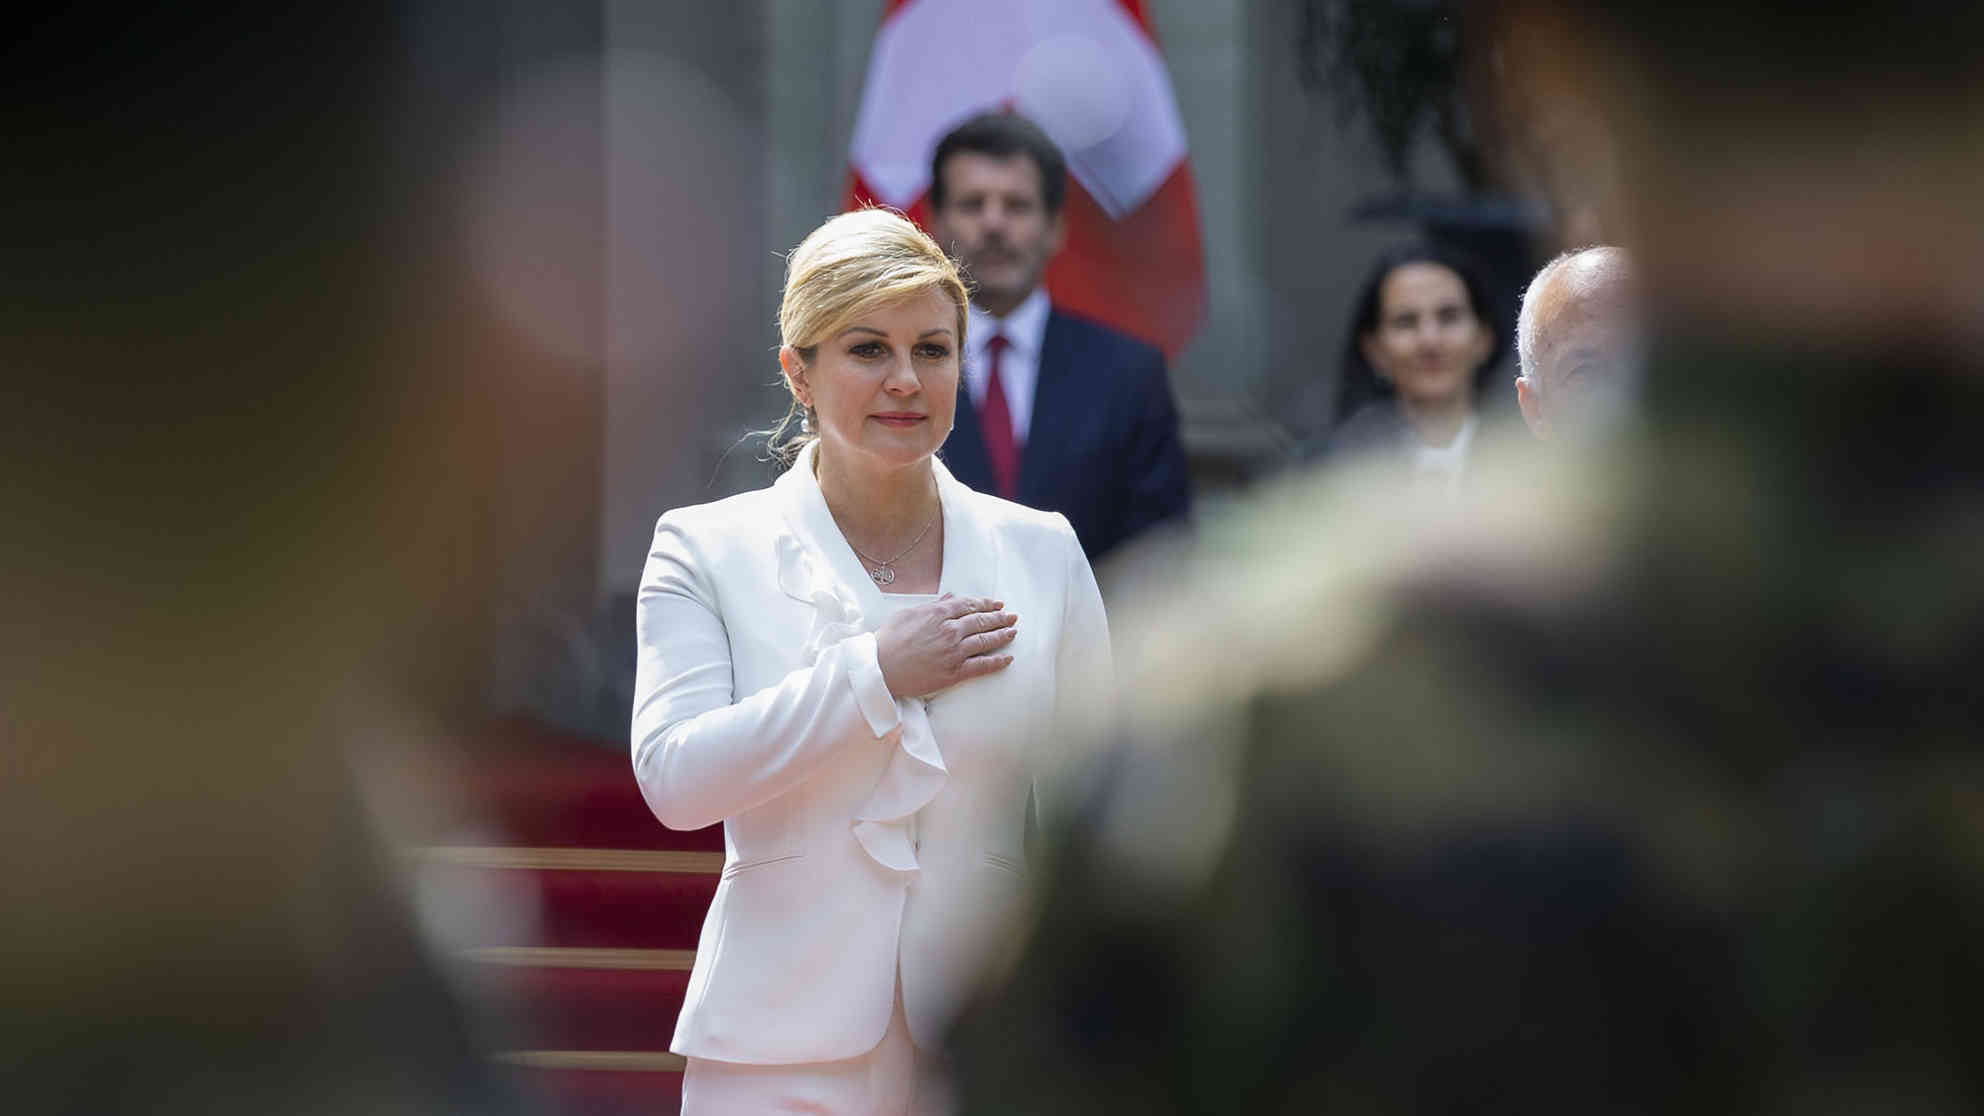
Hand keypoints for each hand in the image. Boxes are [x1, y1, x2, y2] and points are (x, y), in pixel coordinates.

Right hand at [875, 594, 1016, 698]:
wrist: (880, 667)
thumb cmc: (889, 639)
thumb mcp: (908, 614)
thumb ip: (933, 605)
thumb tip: (950, 597)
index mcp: (938, 614)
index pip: (969, 605)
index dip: (986, 604)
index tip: (997, 604)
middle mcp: (950, 631)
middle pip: (981, 621)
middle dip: (999, 617)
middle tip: (1012, 616)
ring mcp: (954, 652)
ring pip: (985, 641)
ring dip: (1002, 635)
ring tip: (1013, 632)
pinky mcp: (954, 672)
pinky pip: (982, 666)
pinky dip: (997, 662)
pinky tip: (1008, 659)